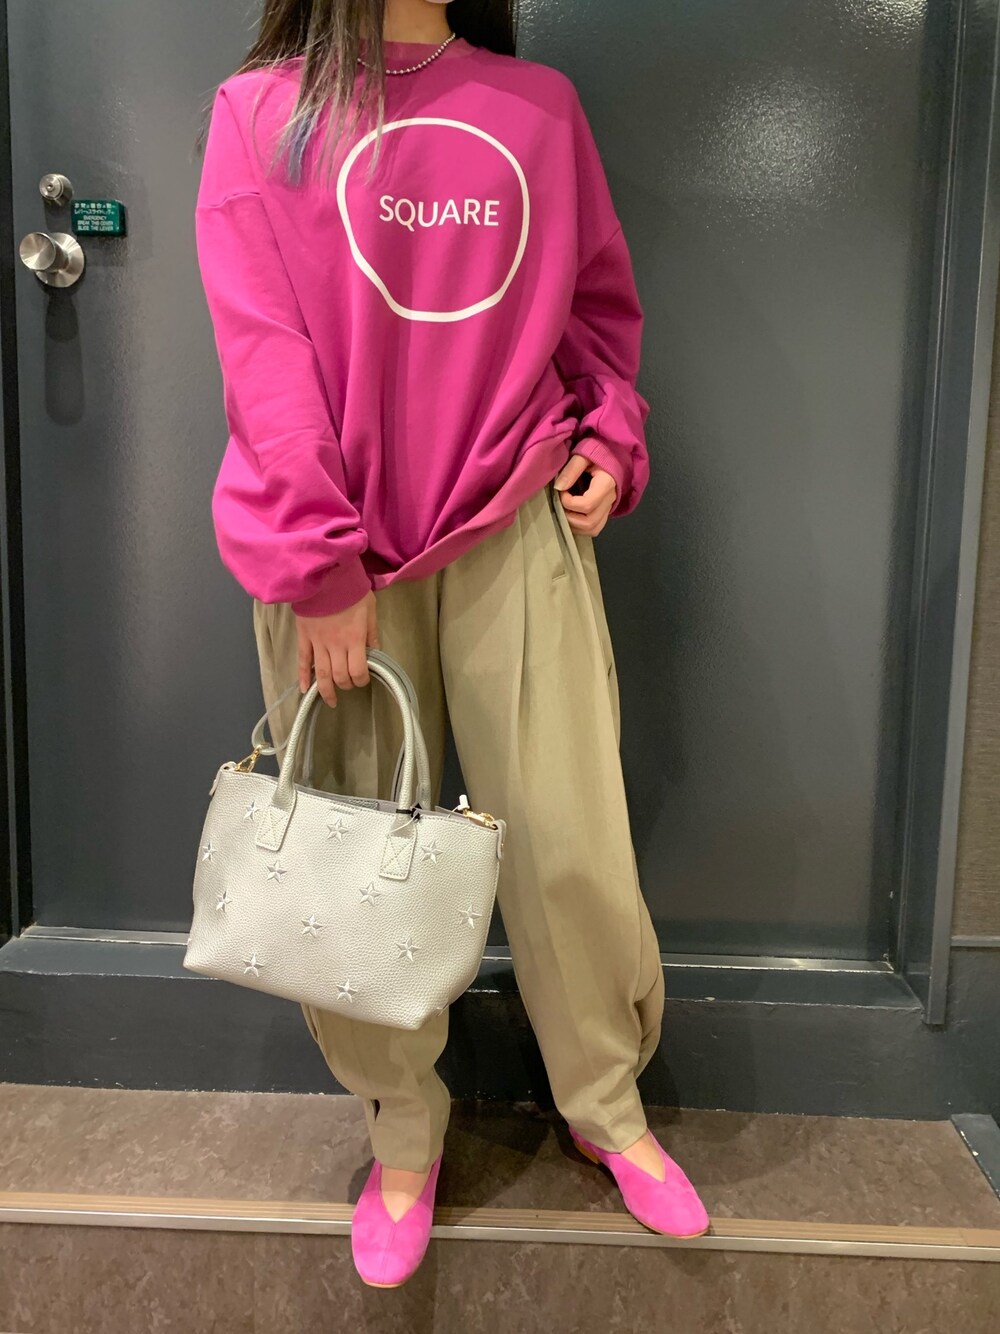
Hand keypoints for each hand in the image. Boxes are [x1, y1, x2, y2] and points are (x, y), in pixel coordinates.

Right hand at [295, 590, 379, 706]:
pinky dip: (303, 677)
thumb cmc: (350, 589)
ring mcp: (317, 642)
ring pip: (321, 674)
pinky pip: (302, 661)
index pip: (357, 671)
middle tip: (349, 683)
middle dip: (346, 684)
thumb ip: (372, 632)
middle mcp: (335, 645)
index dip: (361, 680)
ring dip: (326, 690)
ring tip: (331, 700)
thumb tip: (376, 652)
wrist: (324, 574)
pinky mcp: (304, 637)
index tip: (364, 678)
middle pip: (339, 676)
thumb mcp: (369, 608)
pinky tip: (305, 690)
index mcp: (354, 638)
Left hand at [553, 451, 616, 535]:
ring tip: (564, 511)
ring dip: (574, 525)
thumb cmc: (598, 451)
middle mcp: (610, 500)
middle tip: (559, 504)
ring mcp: (609, 508)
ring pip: (592, 529)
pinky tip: (571, 515)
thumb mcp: (583, 455)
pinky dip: (580, 527)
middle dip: (569, 518)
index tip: (560, 491)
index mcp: (606, 485)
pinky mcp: (605, 512)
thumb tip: (558, 487)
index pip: (587, 505)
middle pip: (590, 522)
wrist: (613, 453)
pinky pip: (594, 528)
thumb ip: (571, 470)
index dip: (569, 502)